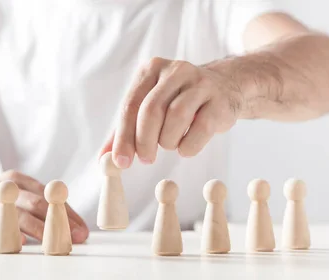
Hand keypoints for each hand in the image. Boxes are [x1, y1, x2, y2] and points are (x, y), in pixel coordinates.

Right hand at [0, 170, 88, 243]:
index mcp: (16, 178)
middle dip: (60, 221)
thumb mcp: (13, 194)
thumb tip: (73, 225)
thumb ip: (39, 205)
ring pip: (17, 216)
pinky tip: (24, 243)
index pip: (48, 194)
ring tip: (58, 242)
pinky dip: (9, 236)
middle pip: (36, 203)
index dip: (68, 211)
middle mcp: (3, 187)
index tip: (83, 229)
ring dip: (41, 231)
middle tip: (77, 236)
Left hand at [99, 57, 242, 167]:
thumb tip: (103, 159)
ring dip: (168, 141)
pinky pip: (201, 128)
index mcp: (151, 69)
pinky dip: (189, 145)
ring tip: (169, 146)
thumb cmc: (179, 101)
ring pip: (176, 116)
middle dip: (144, 140)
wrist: (225, 87)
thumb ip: (125, 131)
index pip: (130, 105)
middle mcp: (175, 70)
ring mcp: (200, 83)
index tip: (121, 162)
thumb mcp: (150, 108)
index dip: (123, 137)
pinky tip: (185, 148)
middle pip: (151, 109)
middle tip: (146, 159)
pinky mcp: (220, 101)